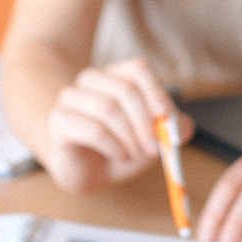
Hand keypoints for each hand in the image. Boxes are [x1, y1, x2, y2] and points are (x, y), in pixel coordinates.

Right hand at [40, 57, 185, 191]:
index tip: (166, 115)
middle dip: (145, 123)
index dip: (155, 90)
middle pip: (124, 89)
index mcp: (116, 76)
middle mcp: (91, 80)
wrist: (87, 172)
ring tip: (135, 155)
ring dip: (129, 137)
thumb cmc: (120, 148)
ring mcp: (71, 97)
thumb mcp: (151, 138)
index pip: (138, 69)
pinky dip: (113, 146)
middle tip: (155, 149)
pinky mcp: (59, 119)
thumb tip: (183, 126)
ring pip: (107, 108)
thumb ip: (170, 129)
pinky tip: (119, 156)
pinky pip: (92, 129)